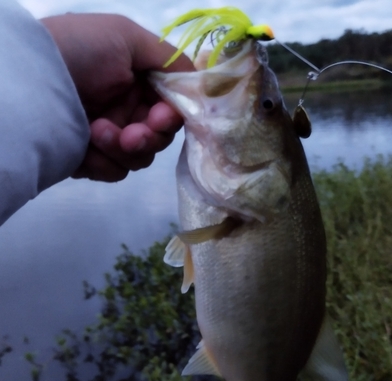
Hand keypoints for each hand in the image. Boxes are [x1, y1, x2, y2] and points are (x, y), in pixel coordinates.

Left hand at [41, 13, 193, 180]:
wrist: (29, 81)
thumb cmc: (80, 52)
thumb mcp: (126, 37)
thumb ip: (169, 59)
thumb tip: (201, 84)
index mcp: (137, 82)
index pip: (170, 109)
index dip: (172, 118)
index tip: (161, 118)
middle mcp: (126, 109)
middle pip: (160, 138)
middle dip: (149, 137)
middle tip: (131, 134)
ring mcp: (109, 136)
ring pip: (140, 158)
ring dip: (124, 149)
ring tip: (96, 132)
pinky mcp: (91, 159)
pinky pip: (115, 171)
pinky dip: (104, 162)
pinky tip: (84, 146)